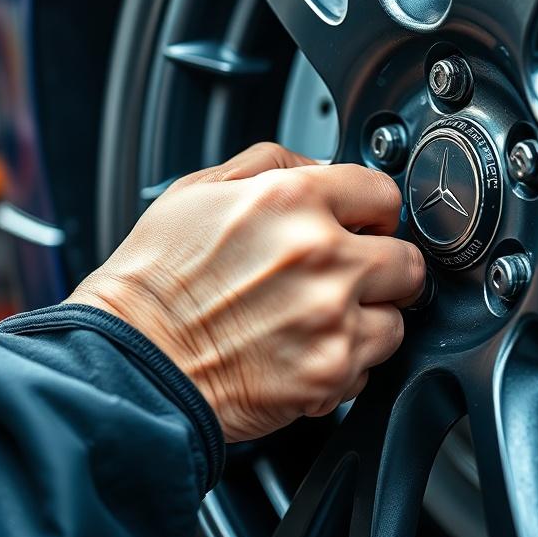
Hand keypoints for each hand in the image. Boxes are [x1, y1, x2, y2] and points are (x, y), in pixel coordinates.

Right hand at [65, 143, 425, 441]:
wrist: (130, 362)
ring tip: (317, 321)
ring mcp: (331, 318)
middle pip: (407, 261)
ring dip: (367, 321)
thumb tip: (322, 166)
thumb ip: (274, 164)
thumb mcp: (200, 190)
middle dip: (382, 269)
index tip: (362, 227)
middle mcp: (322, 256)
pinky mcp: (330, 372)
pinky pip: (370, 367)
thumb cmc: (155, 280)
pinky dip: (344, 364)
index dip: (371, 213)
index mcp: (292, 201)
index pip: (383, 194)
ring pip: (396, 319)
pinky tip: (302, 353)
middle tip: (348, 279)